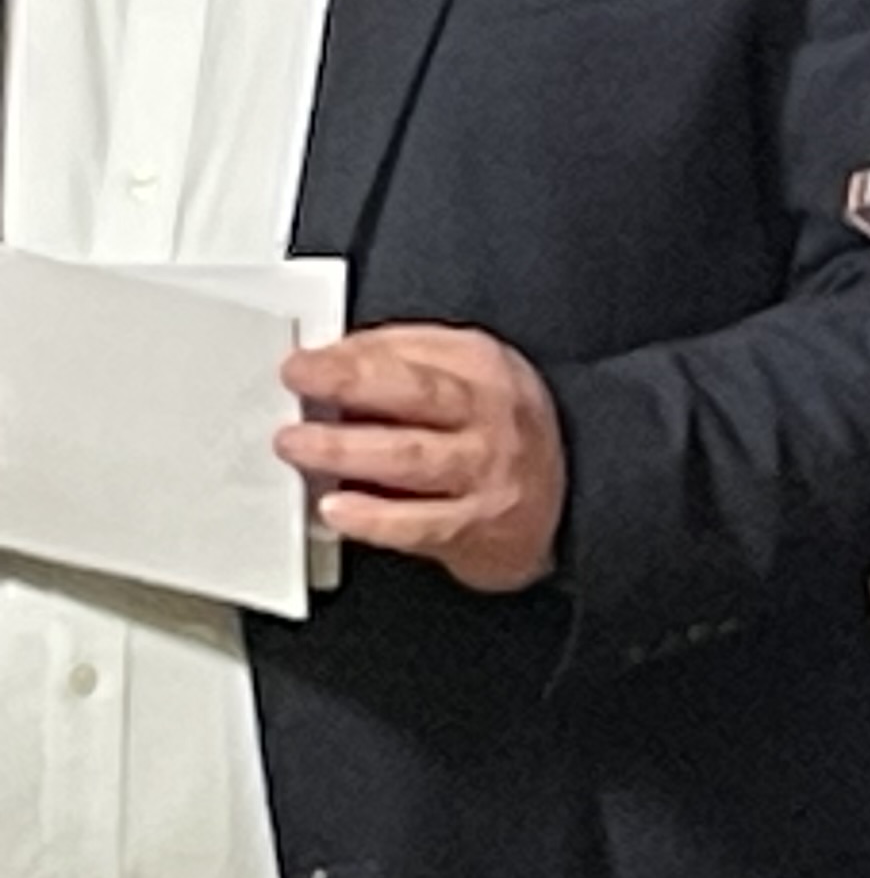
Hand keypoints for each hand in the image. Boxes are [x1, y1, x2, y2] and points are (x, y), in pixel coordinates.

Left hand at [277, 325, 565, 592]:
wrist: (564, 500)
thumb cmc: (502, 433)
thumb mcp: (472, 376)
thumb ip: (407, 362)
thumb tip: (331, 359)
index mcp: (485, 368)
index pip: (412, 351)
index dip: (351, 354)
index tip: (303, 361)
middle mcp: (489, 417)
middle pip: (417, 394)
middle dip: (350, 383)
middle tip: (297, 384)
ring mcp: (483, 472)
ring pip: (410, 458)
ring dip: (346, 449)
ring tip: (297, 444)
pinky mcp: (474, 526)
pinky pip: (417, 524)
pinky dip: (373, 517)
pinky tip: (336, 508)